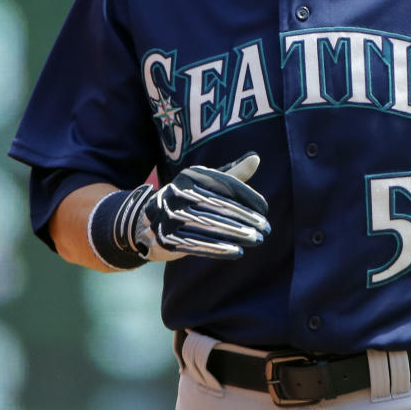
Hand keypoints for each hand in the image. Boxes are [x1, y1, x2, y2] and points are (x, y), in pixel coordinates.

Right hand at [125, 153, 270, 260]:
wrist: (145, 222)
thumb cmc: (186, 199)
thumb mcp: (205, 182)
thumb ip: (231, 173)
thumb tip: (256, 157)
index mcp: (190, 177)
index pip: (224, 185)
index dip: (247, 197)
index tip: (264, 209)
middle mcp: (178, 193)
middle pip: (218, 206)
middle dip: (245, 218)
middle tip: (265, 229)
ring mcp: (170, 216)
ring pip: (210, 226)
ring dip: (236, 234)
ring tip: (256, 240)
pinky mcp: (166, 237)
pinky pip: (197, 243)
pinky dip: (219, 248)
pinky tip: (237, 252)